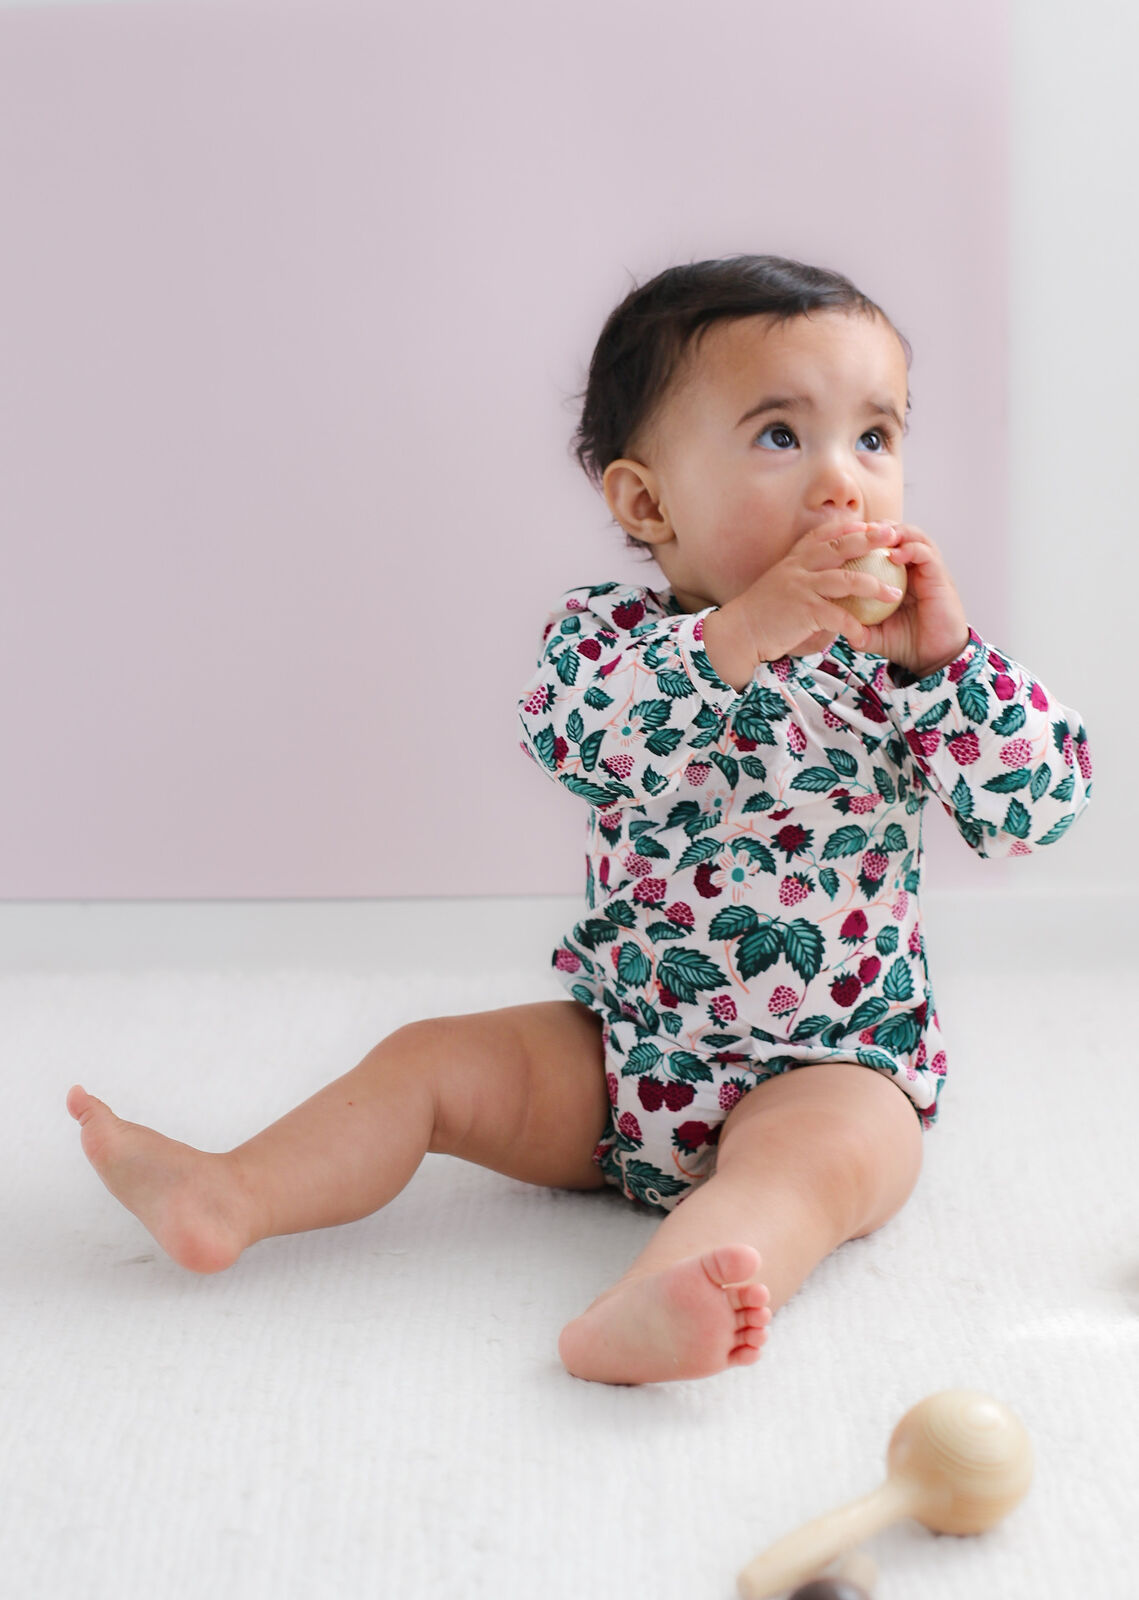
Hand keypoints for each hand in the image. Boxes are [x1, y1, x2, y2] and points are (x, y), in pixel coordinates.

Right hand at [738, 519, 908, 661]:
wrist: (740, 631)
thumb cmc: (765, 612)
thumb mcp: (784, 584)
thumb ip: (809, 578)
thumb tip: (835, 581)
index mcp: (795, 558)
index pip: (826, 534)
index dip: (851, 527)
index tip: (873, 524)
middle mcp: (799, 567)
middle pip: (841, 547)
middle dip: (870, 539)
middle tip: (894, 536)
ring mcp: (801, 587)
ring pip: (845, 579)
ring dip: (873, 586)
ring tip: (894, 593)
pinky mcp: (802, 611)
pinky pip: (836, 616)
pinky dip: (852, 626)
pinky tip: (863, 634)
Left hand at [857, 522, 970, 675]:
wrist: (932, 658)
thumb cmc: (904, 642)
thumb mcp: (873, 634)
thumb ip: (855, 626)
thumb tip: (832, 624)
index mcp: (897, 575)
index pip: (881, 544)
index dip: (865, 537)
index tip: (844, 538)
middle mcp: (914, 567)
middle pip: (897, 532)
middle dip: (878, 527)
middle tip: (860, 529)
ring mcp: (928, 570)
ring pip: (914, 536)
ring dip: (896, 531)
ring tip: (877, 535)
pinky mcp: (940, 576)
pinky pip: (927, 554)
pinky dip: (911, 549)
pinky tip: (893, 555)